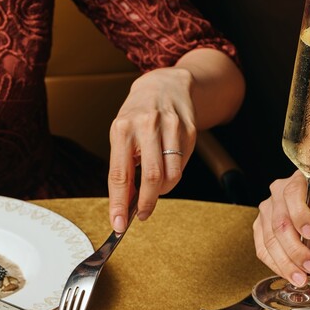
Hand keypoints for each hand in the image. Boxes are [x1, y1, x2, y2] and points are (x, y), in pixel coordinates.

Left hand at [107, 67, 196, 231]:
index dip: (119, 203)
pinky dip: (173, 175)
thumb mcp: (121, 135)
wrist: (165, 85)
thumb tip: (124, 204)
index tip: (118, 225)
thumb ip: (123, 167)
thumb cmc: (137, 115)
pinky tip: (167, 168)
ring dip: (162, 191)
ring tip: (154, 188)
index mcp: (122, 128)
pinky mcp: (190, 129)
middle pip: (150, 177)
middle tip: (141, 214)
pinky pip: (182, 165)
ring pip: (171, 174)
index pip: (120, 174)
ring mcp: (171, 126)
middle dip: (146, 203)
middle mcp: (147, 125)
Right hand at [253, 172, 309, 285]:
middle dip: (295, 249)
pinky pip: (263, 250)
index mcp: (300, 181)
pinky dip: (277, 265)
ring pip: (269, 240)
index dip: (300, 215)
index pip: (293, 194)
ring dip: (285, 263)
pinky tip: (291, 274)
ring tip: (302, 277)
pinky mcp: (260, 229)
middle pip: (280, 222)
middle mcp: (278, 193)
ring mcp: (266, 211)